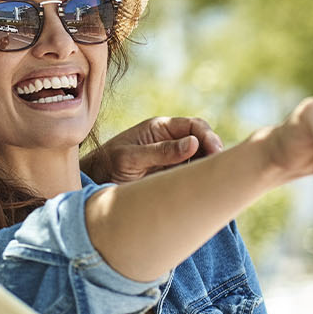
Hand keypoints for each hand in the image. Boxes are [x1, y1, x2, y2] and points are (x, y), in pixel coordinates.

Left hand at [81, 116, 224, 182]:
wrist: (93, 184)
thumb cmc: (107, 165)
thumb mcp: (131, 158)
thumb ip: (161, 151)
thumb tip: (194, 142)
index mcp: (160, 128)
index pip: (194, 125)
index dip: (208, 136)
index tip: (215, 151)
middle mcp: (169, 140)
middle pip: (202, 141)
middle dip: (213, 152)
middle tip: (219, 167)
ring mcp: (172, 158)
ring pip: (201, 159)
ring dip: (208, 166)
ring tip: (212, 179)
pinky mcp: (171, 175)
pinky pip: (192, 174)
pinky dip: (200, 179)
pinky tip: (204, 188)